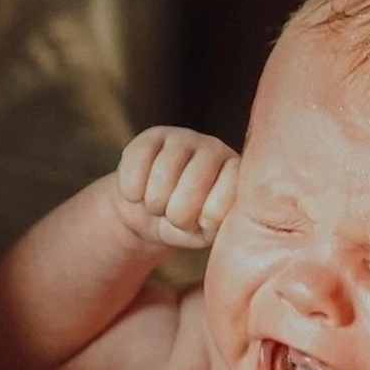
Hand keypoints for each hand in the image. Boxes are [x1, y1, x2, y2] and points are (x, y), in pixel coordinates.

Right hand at [114, 127, 237, 249]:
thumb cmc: (185, 225)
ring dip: (154, 203)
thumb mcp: (205, 233)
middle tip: (174, 215)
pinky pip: (137, 164)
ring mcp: (186, 138)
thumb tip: (212, 219)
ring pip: (163, 174)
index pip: (225, 200)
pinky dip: (132, 190)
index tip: (200, 224)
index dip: (204, 221)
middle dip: (176, 215)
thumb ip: (216, 226)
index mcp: (237, 175)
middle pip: (193, 187)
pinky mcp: (154, 135)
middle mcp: (217, 150)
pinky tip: (139, 191)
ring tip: (158, 205)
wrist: (150, 213)